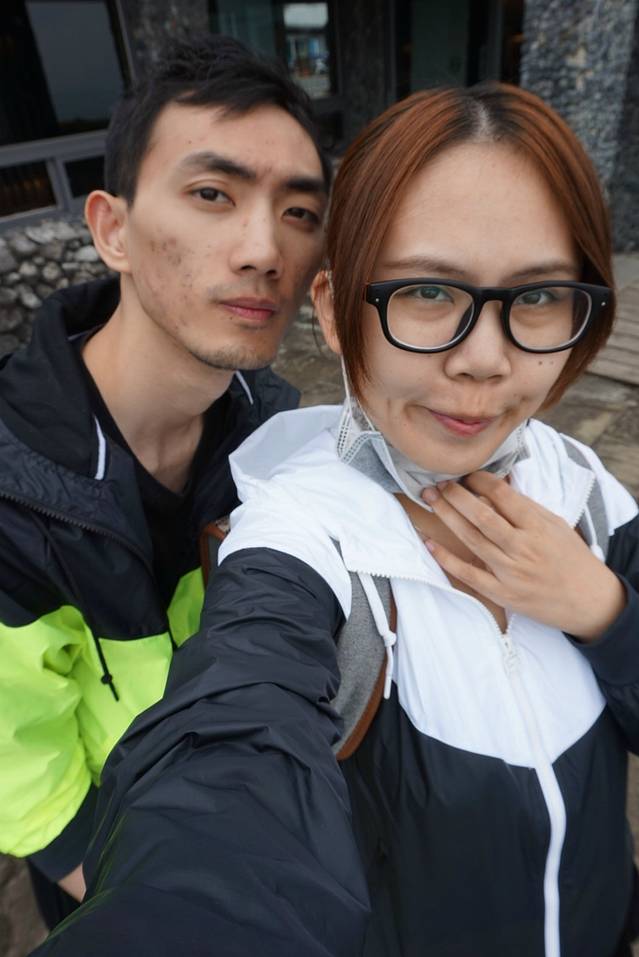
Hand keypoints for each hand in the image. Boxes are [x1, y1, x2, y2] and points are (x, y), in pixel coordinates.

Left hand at [421, 471, 624, 641]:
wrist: (588, 600)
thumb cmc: (570, 557)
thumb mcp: (555, 524)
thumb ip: (525, 507)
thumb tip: (495, 485)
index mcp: (538, 526)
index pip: (502, 495)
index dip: (480, 480)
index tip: (465, 473)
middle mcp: (523, 547)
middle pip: (481, 515)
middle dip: (456, 495)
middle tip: (438, 482)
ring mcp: (511, 572)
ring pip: (471, 539)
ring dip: (447, 516)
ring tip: (430, 499)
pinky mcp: (503, 594)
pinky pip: (468, 574)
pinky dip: (446, 558)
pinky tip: (429, 542)